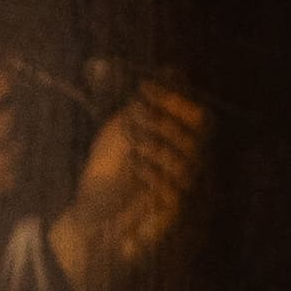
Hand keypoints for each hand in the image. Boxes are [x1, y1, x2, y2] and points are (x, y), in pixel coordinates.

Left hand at [53, 72, 208, 288]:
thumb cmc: (107, 175)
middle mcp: (192, 167)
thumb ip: (145, 103)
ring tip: (133, 142)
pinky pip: (177, 190)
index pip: (200, 117)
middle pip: (200, 135)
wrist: (89, 220)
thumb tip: (171, 69)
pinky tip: (136, 166)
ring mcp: (188, 193)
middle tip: (135, 116)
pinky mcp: (175, 216)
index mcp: (182, 143)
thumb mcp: (122, 131)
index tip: (144, 90)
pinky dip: (155, 172)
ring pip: (190, 160)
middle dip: (165, 121)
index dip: (175, 100)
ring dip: (158, 144)